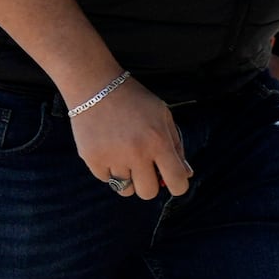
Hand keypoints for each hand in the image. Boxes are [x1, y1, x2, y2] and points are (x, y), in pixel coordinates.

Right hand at [69, 78, 192, 198]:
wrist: (95, 85)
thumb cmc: (134, 100)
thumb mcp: (162, 115)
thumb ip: (176, 145)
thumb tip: (186, 174)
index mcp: (159, 141)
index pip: (178, 183)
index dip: (178, 184)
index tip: (172, 179)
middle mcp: (137, 152)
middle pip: (149, 193)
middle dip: (150, 182)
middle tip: (144, 166)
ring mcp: (113, 157)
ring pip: (126, 190)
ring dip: (128, 176)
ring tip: (124, 155)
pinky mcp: (93, 159)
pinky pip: (107, 180)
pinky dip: (110, 169)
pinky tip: (109, 149)